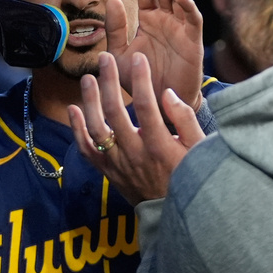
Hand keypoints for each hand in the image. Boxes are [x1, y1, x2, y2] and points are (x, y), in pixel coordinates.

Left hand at [68, 52, 204, 205]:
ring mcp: (118, 164)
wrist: (171, 213)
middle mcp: (134, 154)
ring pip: (96, 129)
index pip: (145, 106)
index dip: (140, 80)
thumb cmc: (190, 176)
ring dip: (89, 102)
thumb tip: (167, 93)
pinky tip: (73, 109)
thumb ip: (184, 120)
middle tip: (105, 59)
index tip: (138, 59)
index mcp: (159, 146)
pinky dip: (77, 129)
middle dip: (109, 82)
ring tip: (88, 78)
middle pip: (115, 112)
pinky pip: (87, 150)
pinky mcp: (107, 172)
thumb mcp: (199, 149)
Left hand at [106, 0, 203, 110]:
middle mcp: (166, 19)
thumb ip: (115, 28)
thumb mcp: (119, 53)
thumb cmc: (140, 79)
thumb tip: (113, 0)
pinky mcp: (192, 40)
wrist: (158, 104)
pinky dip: (187, 5)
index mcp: (149, 19)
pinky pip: (193, 18)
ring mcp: (180, 28)